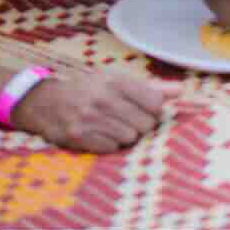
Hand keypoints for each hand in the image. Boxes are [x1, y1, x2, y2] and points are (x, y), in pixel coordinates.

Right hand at [14, 72, 177, 152]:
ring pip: (131, 138)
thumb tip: (183, 90)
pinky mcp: (78, 137)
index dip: (154, 109)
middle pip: (146, 123)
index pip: (155, 102)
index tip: (145, 108)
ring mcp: (90, 119)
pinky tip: (101, 134)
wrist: (46, 102)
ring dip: (126, 135)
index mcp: (117, 82)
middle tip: (128, 119)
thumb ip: (152, 87)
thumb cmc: (90, 89)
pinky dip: (111, 144)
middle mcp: (104, 99)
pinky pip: (113, 148)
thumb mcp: (118, 81)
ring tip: (113, 126)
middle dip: (142, 124)